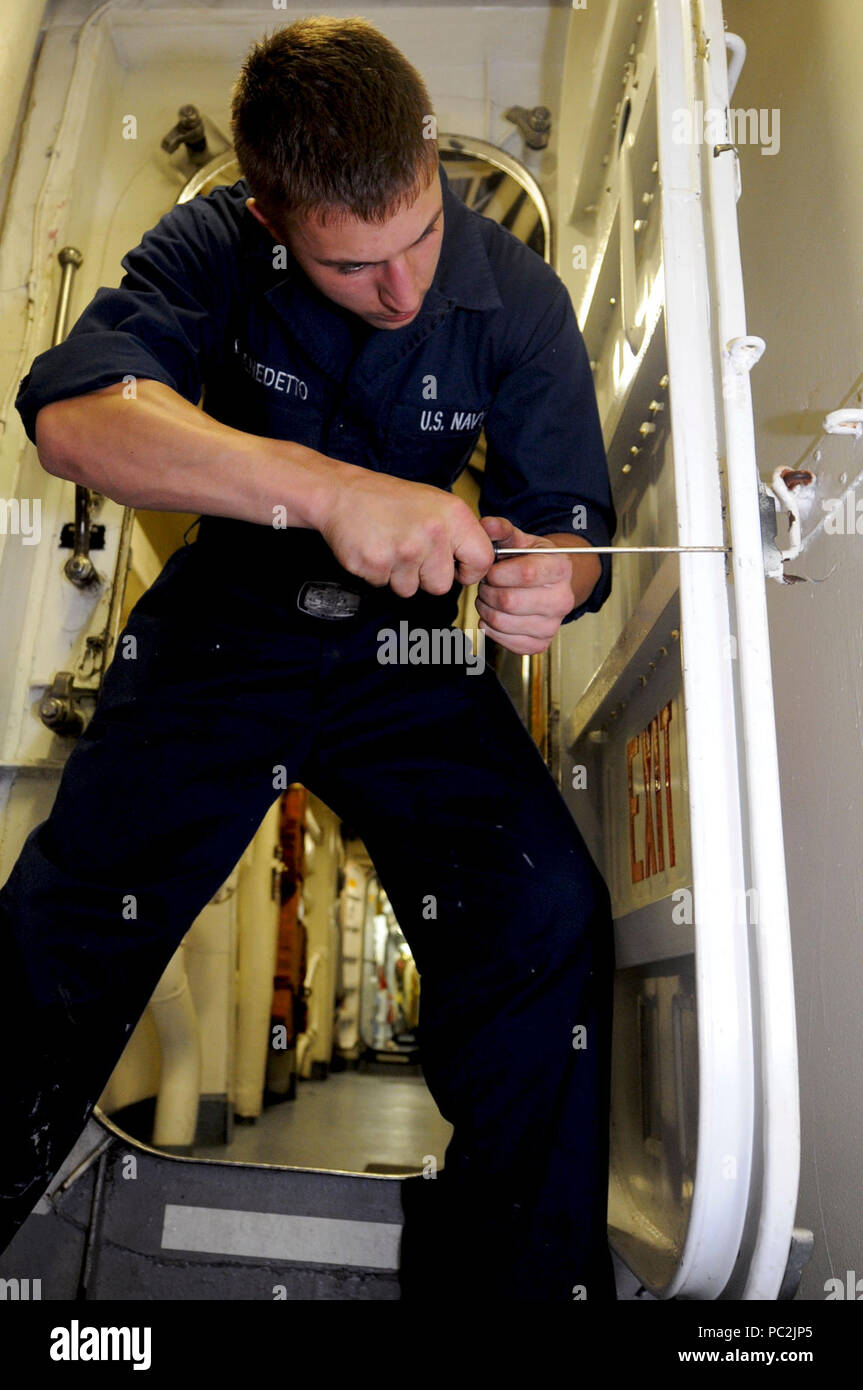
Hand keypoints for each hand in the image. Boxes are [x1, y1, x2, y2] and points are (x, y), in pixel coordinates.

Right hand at [319, 465, 494, 596]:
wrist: (342, 493)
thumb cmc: (390, 500)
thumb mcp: (436, 504)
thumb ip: (460, 533)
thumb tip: (481, 562)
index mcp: (453, 516)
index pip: (482, 561)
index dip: (469, 570)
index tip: (455, 567)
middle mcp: (432, 533)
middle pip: (442, 585)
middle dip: (425, 576)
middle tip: (409, 550)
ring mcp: (404, 550)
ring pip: (411, 590)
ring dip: (399, 576)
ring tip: (389, 546)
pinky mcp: (376, 563)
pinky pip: (384, 586)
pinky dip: (378, 573)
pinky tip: (374, 548)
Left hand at [475, 517, 600, 653]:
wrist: (548, 584)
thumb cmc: (532, 561)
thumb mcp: (519, 540)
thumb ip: (501, 530)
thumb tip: (487, 525)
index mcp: (560, 568)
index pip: (526, 573)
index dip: (498, 573)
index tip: (491, 570)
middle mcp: (562, 598)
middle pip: (509, 601)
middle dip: (487, 591)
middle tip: (487, 585)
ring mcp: (553, 624)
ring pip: (502, 622)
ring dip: (486, 609)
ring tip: (489, 598)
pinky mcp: (541, 643)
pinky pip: (506, 642)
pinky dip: (491, 629)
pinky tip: (495, 614)